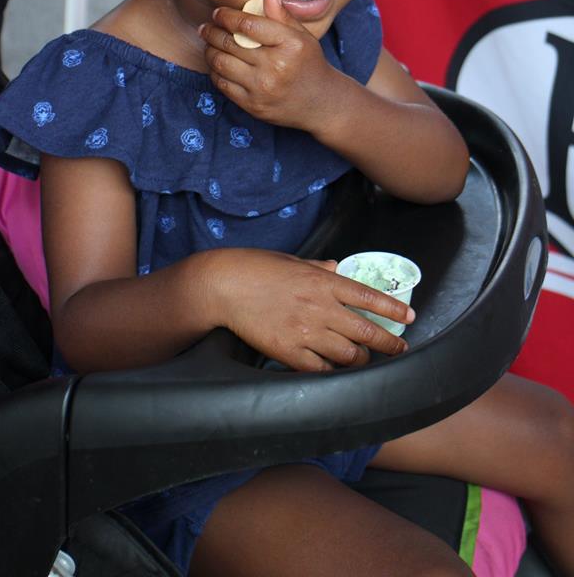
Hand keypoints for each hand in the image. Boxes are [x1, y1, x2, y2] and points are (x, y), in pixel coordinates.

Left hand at [199, 0, 339, 130]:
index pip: (248, 24)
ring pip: (221, 63)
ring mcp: (262, 88)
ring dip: (210, 51)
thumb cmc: (309, 64)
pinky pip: (223, 84)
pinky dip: (215, 71)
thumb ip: (283, 16)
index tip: (218, 13)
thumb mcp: (303, 36)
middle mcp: (276, 66)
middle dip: (211, 32)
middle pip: (230, 43)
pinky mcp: (252, 105)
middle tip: (205, 27)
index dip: (227, 16)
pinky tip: (217, 64)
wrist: (319, 102)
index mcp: (290, 44)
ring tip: (209, 44)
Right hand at [206, 249, 413, 371]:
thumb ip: (318, 266)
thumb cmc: (255, 268)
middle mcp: (320, 307)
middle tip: (399, 348)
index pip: (368, 297)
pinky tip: (334, 370)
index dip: (392, 309)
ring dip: (360, 359)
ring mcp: (305, 331)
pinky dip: (332, 371)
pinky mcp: (288, 352)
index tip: (409, 318)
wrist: (224, 285)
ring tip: (363, 360)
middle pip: (366, 331)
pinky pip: (320, 369)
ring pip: (348, 354)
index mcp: (322, 281)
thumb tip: (337, 266)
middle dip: (389, 342)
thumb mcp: (292, 260)